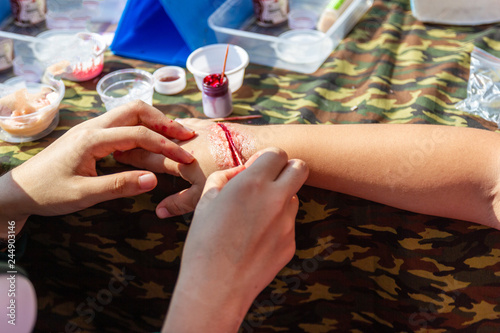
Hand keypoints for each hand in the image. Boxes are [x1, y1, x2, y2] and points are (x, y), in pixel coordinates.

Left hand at [0, 100, 194, 229]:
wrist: (18, 190)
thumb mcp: (83, 194)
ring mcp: (91, 128)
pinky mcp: (90, 135)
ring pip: (129, 113)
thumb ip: (119, 186)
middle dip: (164, 121)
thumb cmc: (47, 193)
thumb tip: (154, 179)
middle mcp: (93, 126)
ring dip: (154, 122)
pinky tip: (150, 142)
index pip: (140, 134)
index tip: (186, 157)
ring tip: (174, 137)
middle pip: (136, 110)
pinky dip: (142, 128)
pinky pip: (121, 123)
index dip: (166, 146)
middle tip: (185, 135)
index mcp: (92, 139)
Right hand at [114, 118, 250, 217]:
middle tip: (121, 142)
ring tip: (141, 132)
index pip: (146, 157)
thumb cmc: (232, 177)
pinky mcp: (212, 124)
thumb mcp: (205, 196)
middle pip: (152, 140)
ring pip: (168, 129)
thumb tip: (159, 211)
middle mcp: (183, 141)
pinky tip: (176, 125)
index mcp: (178, 160)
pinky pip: (186, 123)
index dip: (129, 156)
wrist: (259, 149)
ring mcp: (198, 130)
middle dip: (136, 141)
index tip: (115, 154)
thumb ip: (180, 202)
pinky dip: (176, 125)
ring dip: (154, 131)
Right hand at [162, 148, 308, 332]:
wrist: (216, 286)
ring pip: (294, 197)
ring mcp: (287, 222)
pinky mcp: (290, 243)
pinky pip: (288, 224)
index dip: (267, 158)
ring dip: (280, 198)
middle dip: (287, 169)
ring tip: (254, 216)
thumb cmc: (204, 241)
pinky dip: (276, 225)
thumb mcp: (206, 200)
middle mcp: (276, 199)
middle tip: (269, 181)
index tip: (255, 169)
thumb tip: (243, 171)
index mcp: (253, 183)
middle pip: (300, 168)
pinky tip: (255, 240)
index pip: (277, 153)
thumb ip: (227, 177)